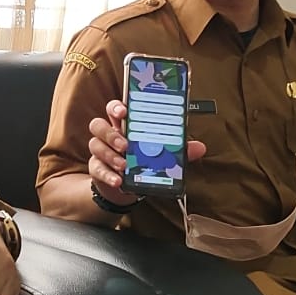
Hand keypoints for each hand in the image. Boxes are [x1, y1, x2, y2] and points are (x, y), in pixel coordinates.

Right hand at [88, 98, 205, 204]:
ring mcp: (100, 152)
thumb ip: (176, 150)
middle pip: (98, 125)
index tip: (124, 111)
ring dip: (110, 155)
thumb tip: (200, 147)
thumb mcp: (160, 155)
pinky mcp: (96, 169)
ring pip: (96, 145)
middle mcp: (108, 135)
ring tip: (124, 165)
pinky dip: (108, 175)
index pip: (115, 109)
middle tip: (126, 144)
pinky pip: (96, 169)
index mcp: (124, 126)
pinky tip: (118, 181)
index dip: (116, 107)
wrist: (126, 187)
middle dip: (111, 133)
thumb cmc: (142, 162)